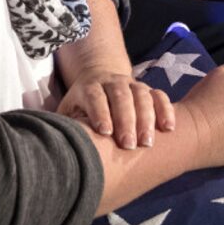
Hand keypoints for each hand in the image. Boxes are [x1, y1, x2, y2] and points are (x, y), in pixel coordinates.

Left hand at [56, 68, 174, 149]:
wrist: (98, 80)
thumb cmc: (81, 105)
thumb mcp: (68, 111)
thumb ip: (64, 124)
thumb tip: (55, 143)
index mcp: (89, 87)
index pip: (95, 97)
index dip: (100, 112)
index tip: (105, 132)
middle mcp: (111, 82)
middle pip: (120, 96)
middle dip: (126, 120)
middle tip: (129, 145)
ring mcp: (131, 84)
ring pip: (142, 95)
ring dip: (147, 118)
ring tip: (147, 143)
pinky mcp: (146, 89)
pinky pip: (159, 95)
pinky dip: (166, 109)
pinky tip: (168, 128)